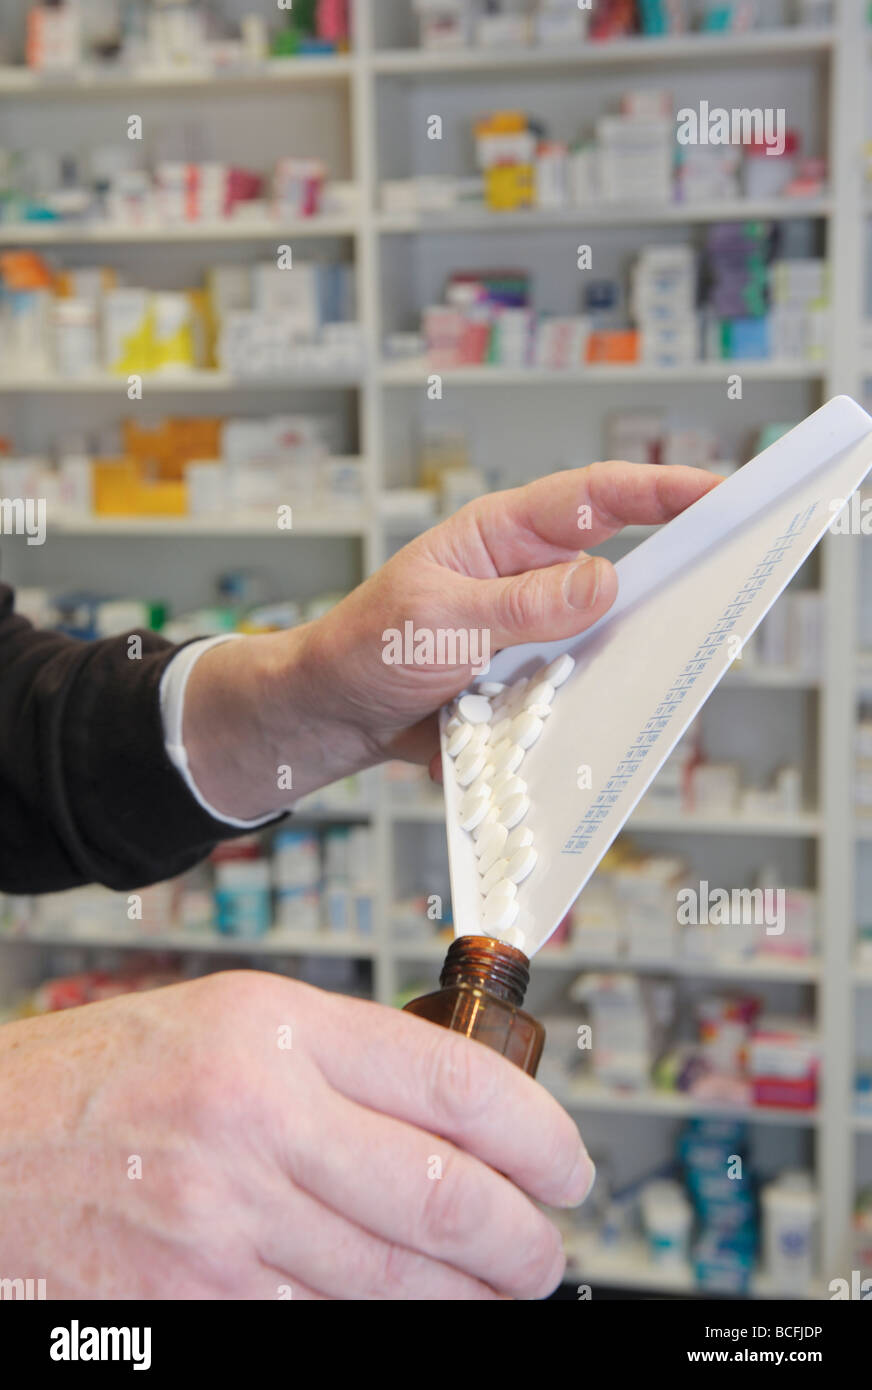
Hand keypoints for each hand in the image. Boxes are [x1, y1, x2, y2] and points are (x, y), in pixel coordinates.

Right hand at [0, 971, 592, 1298]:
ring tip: (494, 1286)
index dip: (539, 1131)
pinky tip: (405, 1310)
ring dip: (469, 1295)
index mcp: (275, 1028)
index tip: (568, 1163)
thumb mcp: (229, 1022)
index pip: (454, 1078)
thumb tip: (456, 1114)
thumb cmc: (110, 1076)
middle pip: (444, 1192)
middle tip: (544, 1247)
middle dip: (522, 1237)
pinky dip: (382, 1324)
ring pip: (397, 1281)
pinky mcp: (197, 1301)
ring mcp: (226, 1221)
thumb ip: (341, 1058)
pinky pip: (324, 1324)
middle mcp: (258, 1117)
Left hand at [184, 461, 719, 816]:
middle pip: (613, 564)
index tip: (717, 494)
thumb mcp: (439, 622)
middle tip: (721, 583)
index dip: (657, 490)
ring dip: (625, 652)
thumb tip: (606, 580)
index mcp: (499, 537)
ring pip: (600, 633)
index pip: (591, 499)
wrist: (328, 718)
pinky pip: (574, 686)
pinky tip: (600, 721)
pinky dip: (588, 702)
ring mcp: (526, 632)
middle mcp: (521, 579)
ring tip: (663, 664)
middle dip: (666, 572)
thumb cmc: (363, 651)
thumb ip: (520, 605)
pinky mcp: (523, 681)